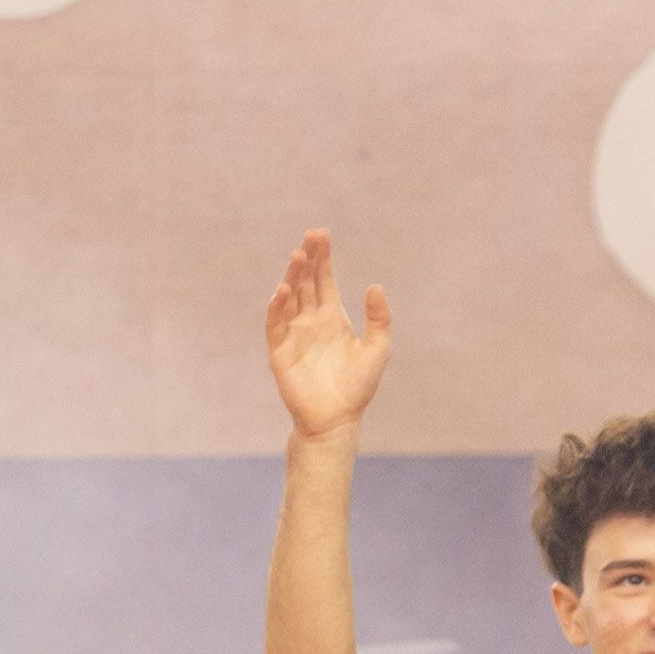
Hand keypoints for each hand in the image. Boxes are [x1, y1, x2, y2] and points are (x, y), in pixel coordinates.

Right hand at [262, 232, 390, 442]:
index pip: (324, 279)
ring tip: (298, 255)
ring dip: (292, 275)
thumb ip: (379, 317)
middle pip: (305, 282)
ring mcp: (293, 334)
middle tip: (311, 235)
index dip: (323, 257)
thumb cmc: (358, 386)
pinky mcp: (279, 351)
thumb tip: (375, 285)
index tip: (322, 234)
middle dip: (307, 258)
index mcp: (332, 316)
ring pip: (289, 297)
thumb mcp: (378, 348)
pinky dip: (276, 306)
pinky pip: (275, 323)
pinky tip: (283, 290)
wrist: (336, 418)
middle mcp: (310, 320)